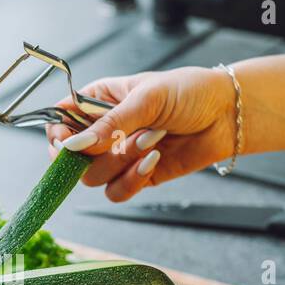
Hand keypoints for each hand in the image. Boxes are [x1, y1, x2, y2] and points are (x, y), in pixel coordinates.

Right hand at [44, 66, 235, 202]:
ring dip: (121, 162)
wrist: (226, 115)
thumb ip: (109, 124)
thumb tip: (73, 146)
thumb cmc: (189, 93)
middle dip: (97, 152)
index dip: (58, 136)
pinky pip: (117, 192)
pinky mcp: (137, 177)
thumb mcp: (147, 98)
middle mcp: (104, 131)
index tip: (68, 143)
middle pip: (71, 158)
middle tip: (121, 139)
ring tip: (152, 140)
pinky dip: (132, 180)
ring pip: (94, 178)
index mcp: (99, 101)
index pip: (59, 122)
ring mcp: (119, 156)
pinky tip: (155, 160)